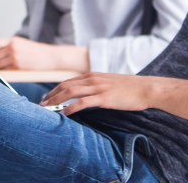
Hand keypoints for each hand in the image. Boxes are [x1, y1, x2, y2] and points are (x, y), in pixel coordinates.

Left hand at [0, 37, 87, 70]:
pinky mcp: (19, 67)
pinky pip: (4, 70)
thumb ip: (6, 45)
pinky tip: (1, 72)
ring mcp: (16, 57)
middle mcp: (13, 48)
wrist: (52, 57)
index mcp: (12, 40)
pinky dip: (0, 71)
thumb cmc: (35, 52)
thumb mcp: (21, 44)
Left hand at [41, 72, 161, 115]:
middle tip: (41, 104)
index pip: (68, 81)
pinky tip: (64, 113)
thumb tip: (87, 95)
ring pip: (70, 92)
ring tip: (47, 108)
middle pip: (65, 85)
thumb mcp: (109, 82)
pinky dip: (71, 107)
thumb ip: (97, 86)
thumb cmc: (130, 88)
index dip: (55, 89)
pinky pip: (83, 102)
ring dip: (56, 100)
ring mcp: (98, 88)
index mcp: (92, 75)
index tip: (47, 97)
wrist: (146, 88)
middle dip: (51, 95)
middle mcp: (92, 79)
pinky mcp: (104, 98)